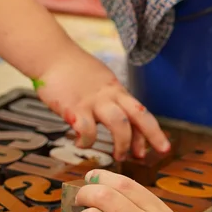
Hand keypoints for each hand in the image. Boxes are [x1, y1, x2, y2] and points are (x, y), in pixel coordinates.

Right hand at [35, 50, 170, 160]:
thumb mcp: (100, 79)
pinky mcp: (74, 108)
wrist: (51, 55)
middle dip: (151, 136)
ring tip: (119, 156)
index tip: (159, 147)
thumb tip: (118, 117)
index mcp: (117, 90)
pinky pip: (87, 130)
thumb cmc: (73, 69)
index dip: (152, 132)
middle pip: (138, 116)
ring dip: (122, 144)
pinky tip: (79, 142)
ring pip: (119, 124)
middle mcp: (109, 95)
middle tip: (150, 156)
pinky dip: (86, 142)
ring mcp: (93, 102)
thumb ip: (110, 97)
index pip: (141, 112)